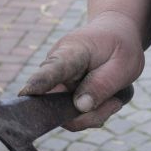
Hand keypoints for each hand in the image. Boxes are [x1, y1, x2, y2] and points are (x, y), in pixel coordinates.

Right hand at [19, 11, 144, 129]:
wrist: (116, 35)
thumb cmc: (120, 46)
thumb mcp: (123, 64)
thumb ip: (103, 84)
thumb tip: (80, 107)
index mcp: (71, 51)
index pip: (53, 68)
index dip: (40, 82)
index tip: (27, 93)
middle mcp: (55, 67)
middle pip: (55, 103)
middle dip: (85, 115)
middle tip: (114, 103)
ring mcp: (56, 83)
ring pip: (66, 115)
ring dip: (93, 115)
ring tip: (114, 100)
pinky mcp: (61, 95)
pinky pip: (73, 116)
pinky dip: (92, 114)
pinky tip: (108, 100)